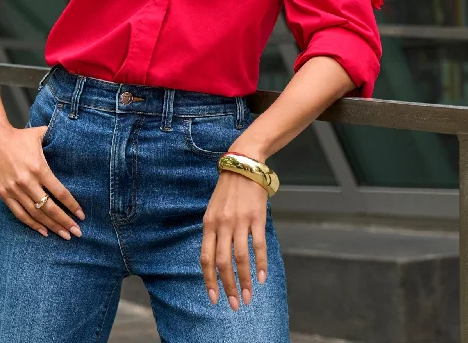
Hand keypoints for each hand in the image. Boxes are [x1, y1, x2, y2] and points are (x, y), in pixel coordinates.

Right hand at [0, 121, 85, 238]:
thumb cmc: (19, 136)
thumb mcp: (40, 134)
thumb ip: (56, 138)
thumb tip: (71, 136)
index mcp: (38, 168)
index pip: (59, 192)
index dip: (71, 205)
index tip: (81, 215)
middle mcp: (27, 182)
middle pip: (49, 208)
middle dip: (64, 222)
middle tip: (77, 232)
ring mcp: (14, 190)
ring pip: (36, 214)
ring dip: (51, 226)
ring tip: (64, 235)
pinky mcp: (4, 194)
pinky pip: (20, 214)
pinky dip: (32, 224)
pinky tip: (43, 231)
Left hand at [200, 168, 267, 309]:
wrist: (243, 164)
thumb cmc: (228, 190)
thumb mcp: (213, 209)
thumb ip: (212, 232)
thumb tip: (213, 259)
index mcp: (208, 223)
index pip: (205, 258)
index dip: (209, 280)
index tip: (214, 298)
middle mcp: (222, 224)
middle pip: (222, 262)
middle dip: (228, 287)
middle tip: (235, 304)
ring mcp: (239, 221)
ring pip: (240, 258)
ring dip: (244, 280)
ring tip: (249, 296)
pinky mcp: (256, 217)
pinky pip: (258, 246)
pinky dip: (260, 264)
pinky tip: (262, 277)